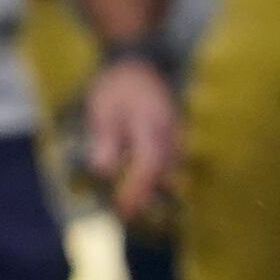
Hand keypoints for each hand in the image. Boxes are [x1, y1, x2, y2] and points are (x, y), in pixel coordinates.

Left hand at [79, 57, 181, 223]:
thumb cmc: (116, 87)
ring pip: (171, 168)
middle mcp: (170, 131)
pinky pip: (173, 161)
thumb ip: (106, 141)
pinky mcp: (176, 136)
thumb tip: (104, 171)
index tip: (122, 209)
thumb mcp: (102, 111)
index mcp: (151, 124)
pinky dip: (160, 176)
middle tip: (124, 214)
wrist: (136, 65)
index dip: (138, 190)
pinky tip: (144, 187)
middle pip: (164, 172)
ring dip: (154, 188)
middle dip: (146, 195)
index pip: (149, 166)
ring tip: (131, 205)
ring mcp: (177, 133)